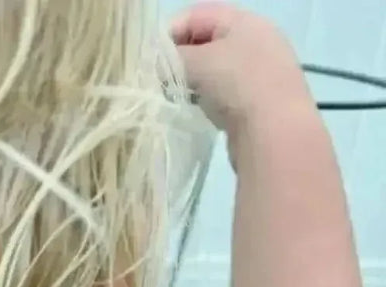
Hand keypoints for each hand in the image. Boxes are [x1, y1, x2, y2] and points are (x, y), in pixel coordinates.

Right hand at [171, 4, 315, 139]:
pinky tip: (200, 112)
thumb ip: (172, 58)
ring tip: (176, 99)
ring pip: (216, 69)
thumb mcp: (197, 63)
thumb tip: (159, 64)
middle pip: (206, 42)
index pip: (195, 16)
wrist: (275, 132)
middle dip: (180, 59)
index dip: (169, 34)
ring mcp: (261, 70)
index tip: (149, 61)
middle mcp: (256, 39)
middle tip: (160, 82)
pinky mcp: (260, 100)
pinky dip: (210, 98)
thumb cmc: (236, 85)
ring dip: (194, 82)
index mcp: (243, 20)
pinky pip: (227, 92)